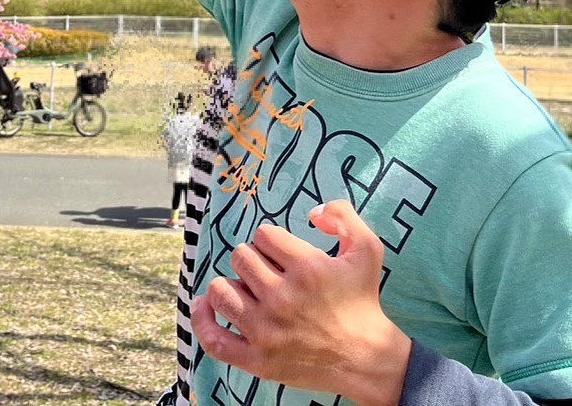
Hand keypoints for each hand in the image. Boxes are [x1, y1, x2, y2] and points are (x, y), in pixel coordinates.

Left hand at [192, 201, 411, 405]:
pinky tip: (204, 305)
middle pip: (242, 257)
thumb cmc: (364, 301)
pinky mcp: (257, 360)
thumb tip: (313, 211)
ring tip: (246, 287)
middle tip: (268, 271)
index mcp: (307, 268)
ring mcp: (266, 331)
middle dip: (253, 258)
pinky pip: (215, 340)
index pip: (264, 235)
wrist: (365, 358)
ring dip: (231, 284)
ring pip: (223, 291)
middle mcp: (282, 297)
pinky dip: (203, 321)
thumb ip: (343, 215)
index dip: (270, 239)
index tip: (281, 251)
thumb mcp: (368, 249)